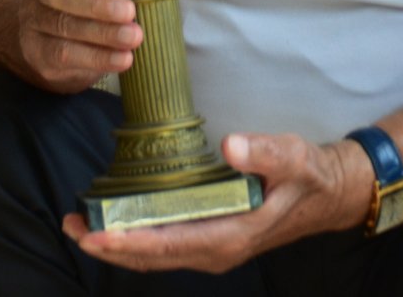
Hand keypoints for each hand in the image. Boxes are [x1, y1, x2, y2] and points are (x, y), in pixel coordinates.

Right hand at [14, 0, 223, 93]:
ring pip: (64, 27)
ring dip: (101, 35)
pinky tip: (122, 60)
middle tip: (129, 12)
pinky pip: (66, 56)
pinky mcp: (41, 53)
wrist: (54, 39)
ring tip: (134, 39)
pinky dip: (97, 59)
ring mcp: (36, 21)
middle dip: (93, 3)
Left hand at [61, 133, 368, 273]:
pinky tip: (116, 222)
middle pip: (153, 256)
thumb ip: (264, 152)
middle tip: (71, 227)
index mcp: (232, 234)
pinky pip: (166, 246)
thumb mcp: (293, 156)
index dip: (130, 241)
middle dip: (109, 245)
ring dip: (117, 244)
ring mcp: (214, 248)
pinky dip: (136, 238)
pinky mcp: (212, 239)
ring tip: (79, 226)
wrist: (331, 193)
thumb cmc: (310, 173)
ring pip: (156, 255)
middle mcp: (218, 250)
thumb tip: (230, 146)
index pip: (170, 243)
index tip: (96, 234)